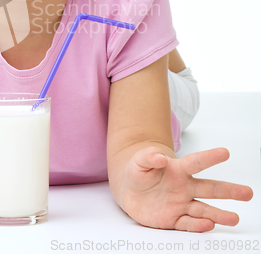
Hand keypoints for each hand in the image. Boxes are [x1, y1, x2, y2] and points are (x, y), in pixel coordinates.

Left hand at [119, 146, 252, 231]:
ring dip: (218, 214)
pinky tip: (209, 225)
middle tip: (248, 193)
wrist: (129, 192)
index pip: (195, 162)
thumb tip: (159, 157)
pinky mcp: (174, 219)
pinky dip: (198, 225)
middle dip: (229, 191)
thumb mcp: (138, 161)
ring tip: (234, 218)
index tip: (225, 152)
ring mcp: (181, 204)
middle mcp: (184, 187)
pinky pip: (187, 224)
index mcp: (177, 170)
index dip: (209, 157)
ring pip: (203, 210)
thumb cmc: (138, 173)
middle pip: (209, 189)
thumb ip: (148, 157)